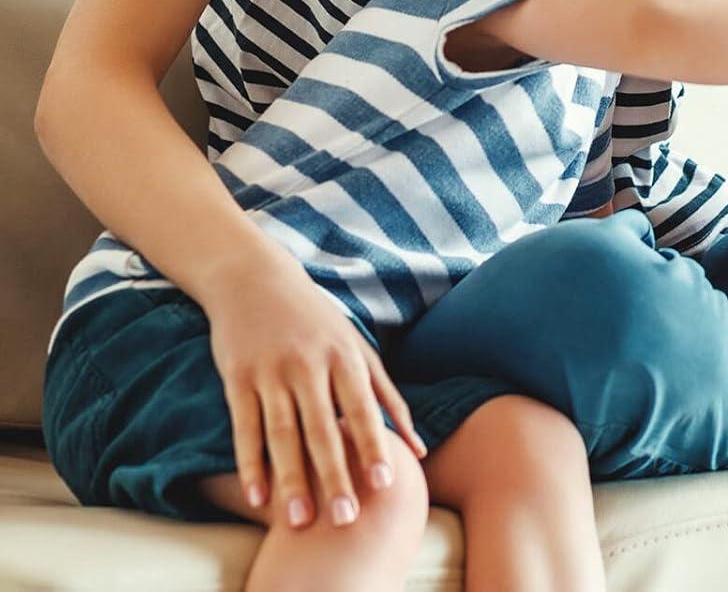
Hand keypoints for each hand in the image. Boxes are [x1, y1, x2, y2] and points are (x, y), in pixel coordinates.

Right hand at [203, 254, 425, 527]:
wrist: (255, 279)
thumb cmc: (315, 320)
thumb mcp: (356, 347)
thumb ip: (386, 395)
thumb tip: (417, 445)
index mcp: (344, 355)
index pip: (362, 408)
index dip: (373, 446)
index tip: (384, 485)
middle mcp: (308, 364)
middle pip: (322, 428)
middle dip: (334, 475)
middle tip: (344, 519)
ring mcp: (271, 371)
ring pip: (282, 434)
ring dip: (290, 480)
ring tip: (299, 521)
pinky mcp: (238, 378)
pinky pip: (244, 428)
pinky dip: (250, 464)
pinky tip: (258, 497)